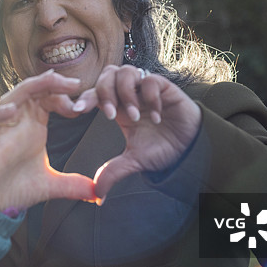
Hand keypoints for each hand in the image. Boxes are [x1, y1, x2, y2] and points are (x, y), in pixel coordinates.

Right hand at [0, 70, 97, 211]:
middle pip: (33, 90)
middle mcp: (19, 121)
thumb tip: (97, 194)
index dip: (65, 97)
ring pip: (12, 97)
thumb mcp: (52, 184)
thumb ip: (74, 184)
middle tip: (74, 84)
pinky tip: (11, 111)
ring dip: (30, 88)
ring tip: (47, 82)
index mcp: (34, 124)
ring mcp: (3, 129)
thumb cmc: (18, 186)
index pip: (50, 98)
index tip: (82, 107)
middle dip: (52, 83)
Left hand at [73, 65, 200, 200]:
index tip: (76, 111)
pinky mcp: (164, 87)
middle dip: (104, 93)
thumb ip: (113, 173)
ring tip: (135, 116)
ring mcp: (145, 89)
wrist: (190, 147)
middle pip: (106, 75)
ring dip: (126, 94)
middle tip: (111, 116)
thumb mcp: (134, 162)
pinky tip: (157, 116)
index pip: (94, 93)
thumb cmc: (161, 148)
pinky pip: (150, 80)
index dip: (84, 98)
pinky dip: (150, 97)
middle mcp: (129, 94)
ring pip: (125, 71)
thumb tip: (97, 196)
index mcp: (116, 107)